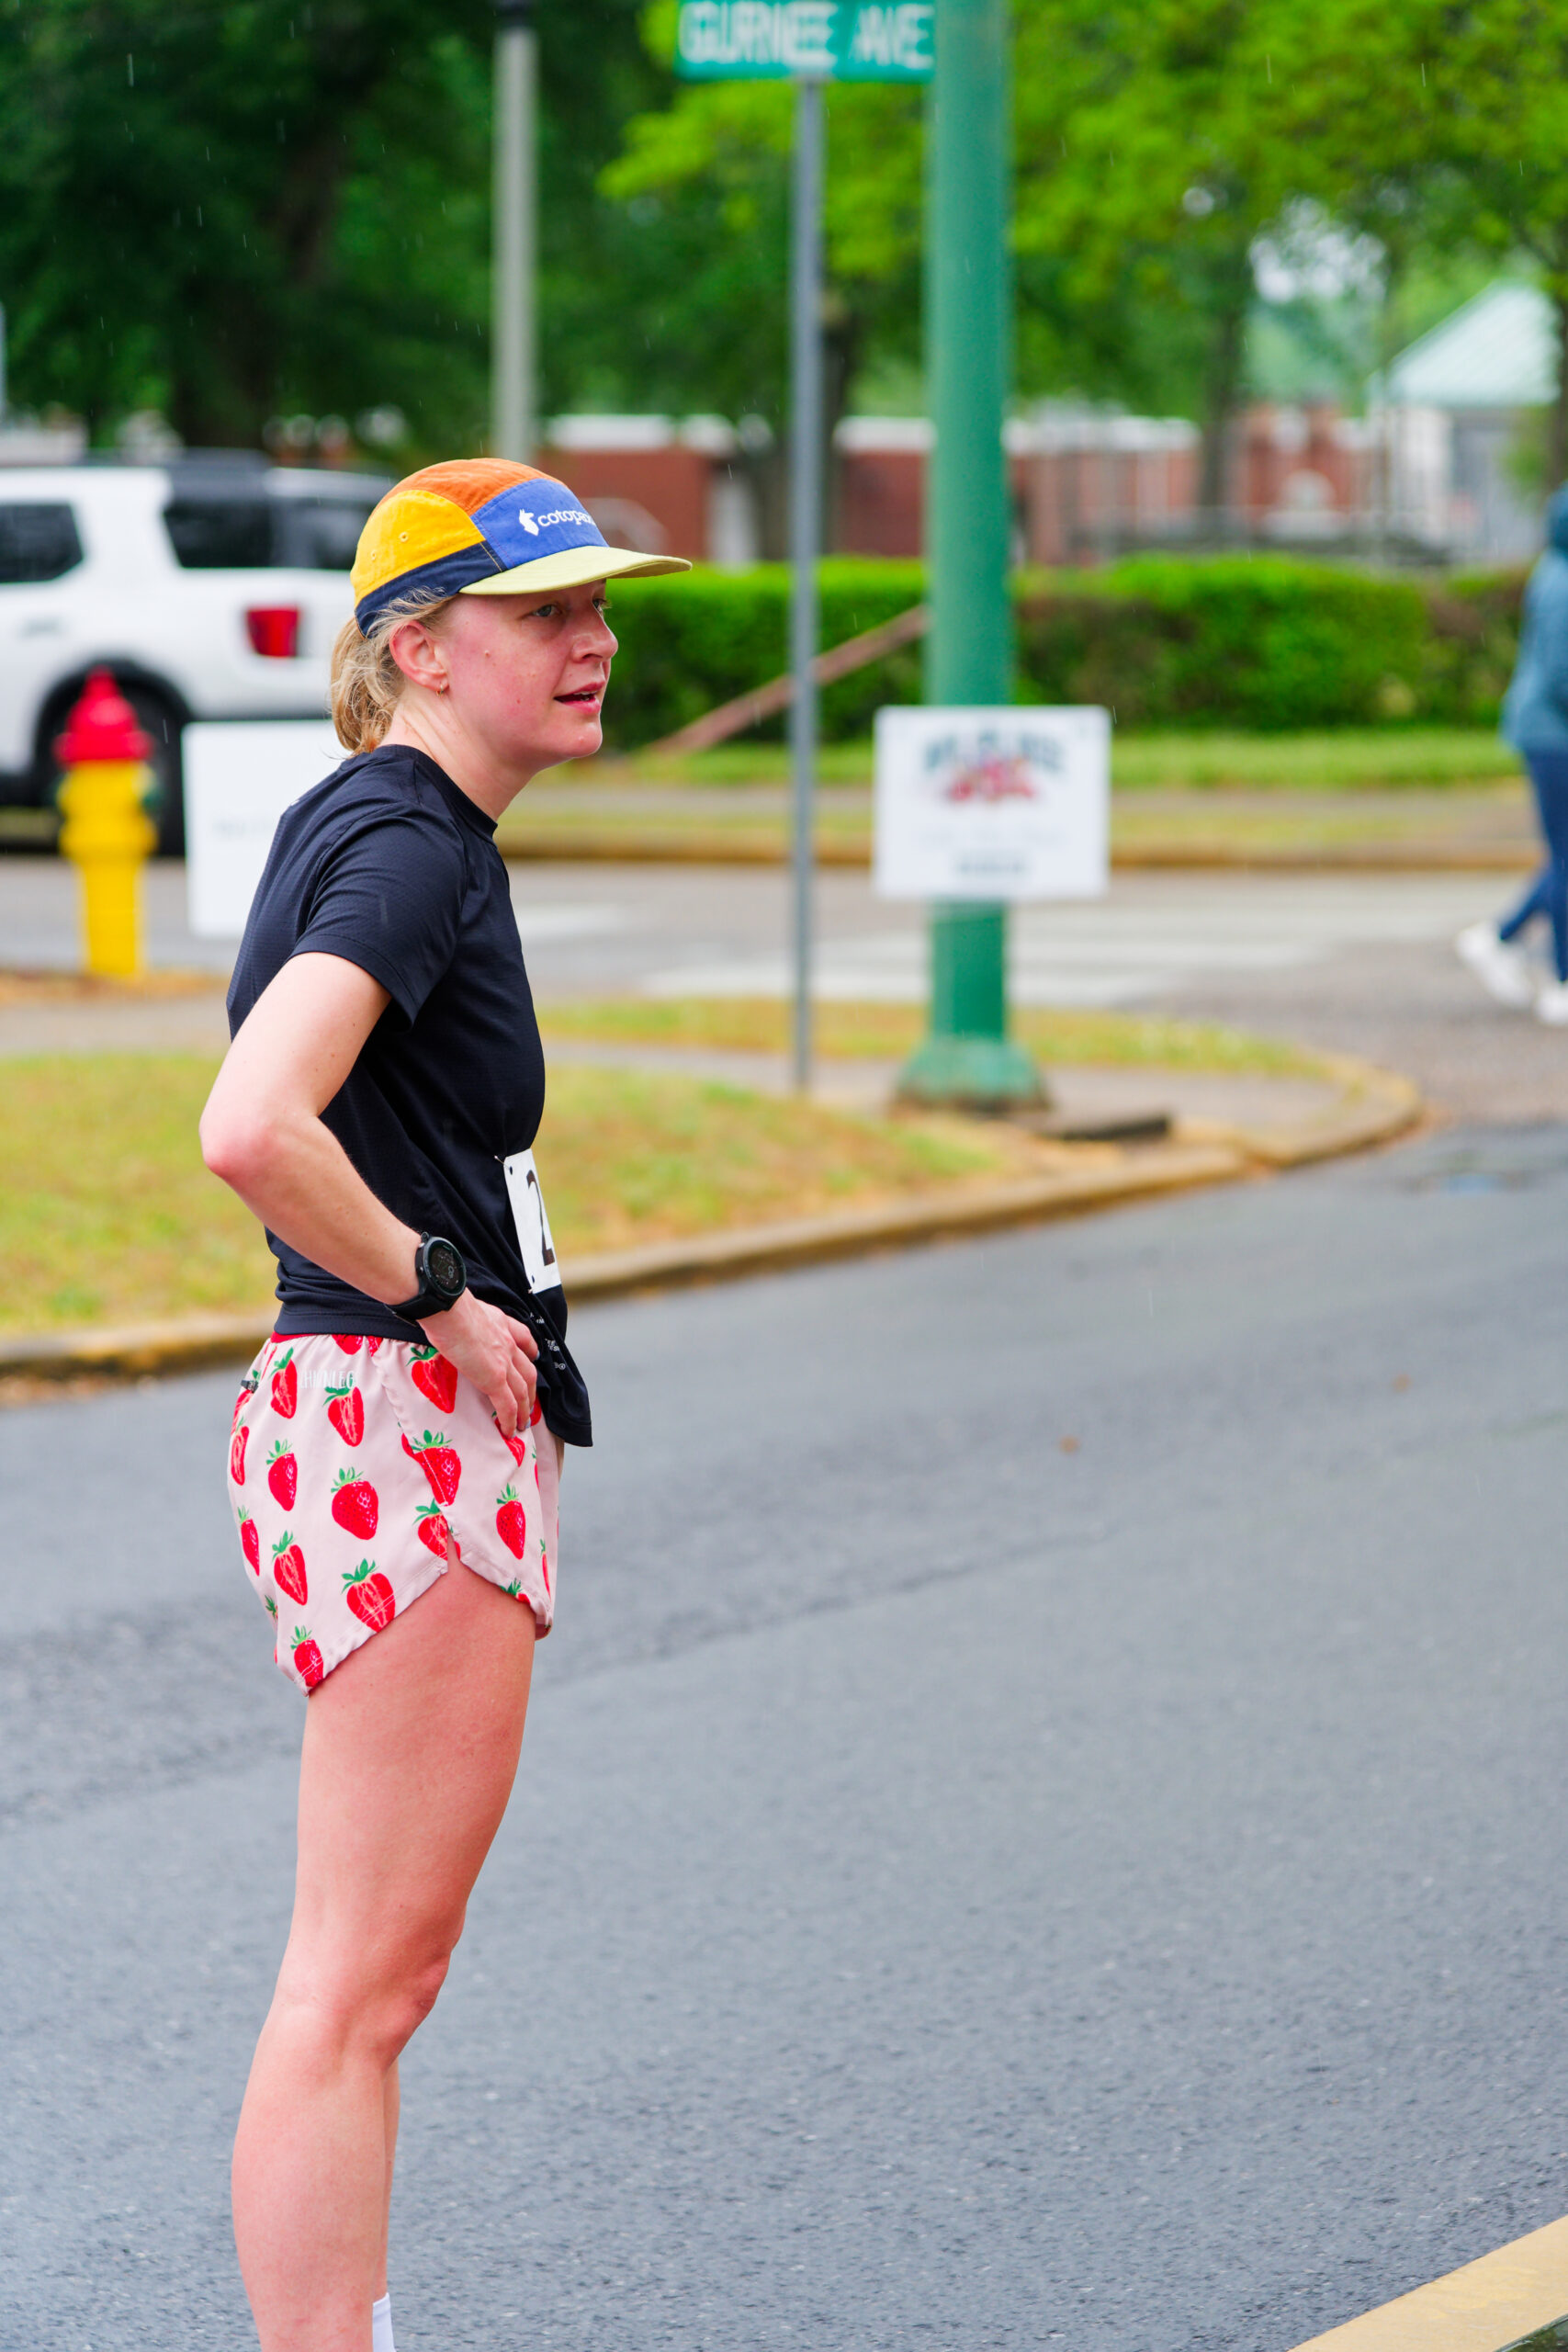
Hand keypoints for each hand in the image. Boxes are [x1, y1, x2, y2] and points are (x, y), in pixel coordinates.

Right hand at [420, 1291, 538, 1435]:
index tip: (532, 1358)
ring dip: (524, 1409)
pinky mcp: (494, 1379)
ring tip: (522, 1424)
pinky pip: (507, 1405)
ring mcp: (503, 1362)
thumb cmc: (446, 1305)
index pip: (524, 1338)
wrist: (447, 1308)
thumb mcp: (463, 1307)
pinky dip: (510, 1419)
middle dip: (530, 1390)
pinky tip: (508, 1430)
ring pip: (523, 1391)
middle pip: (528, 1371)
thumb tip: (447, 1318)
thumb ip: (464, 1316)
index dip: (530, 1351)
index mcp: (501, 1323)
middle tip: (528, 1403)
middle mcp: (507, 1343)